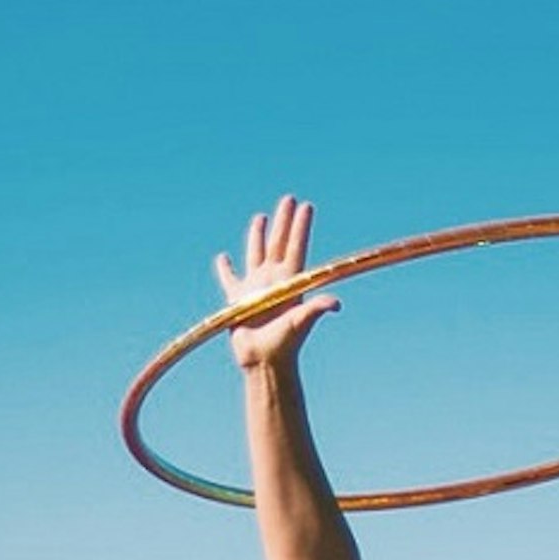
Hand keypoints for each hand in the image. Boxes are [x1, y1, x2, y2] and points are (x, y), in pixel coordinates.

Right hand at [217, 195, 339, 371]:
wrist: (263, 361)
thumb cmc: (284, 344)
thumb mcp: (300, 323)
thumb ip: (315, 310)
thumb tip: (336, 304)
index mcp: (289, 281)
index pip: (297, 246)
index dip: (301, 226)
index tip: (306, 206)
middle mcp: (273, 280)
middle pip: (278, 242)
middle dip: (283, 221)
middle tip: (289, 198)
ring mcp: (256, 288)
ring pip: (255, 253)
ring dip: (257, 235)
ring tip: (261, 216)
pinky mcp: (237, 299)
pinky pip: (229, 279)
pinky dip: (225, 268)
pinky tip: (223, 257)